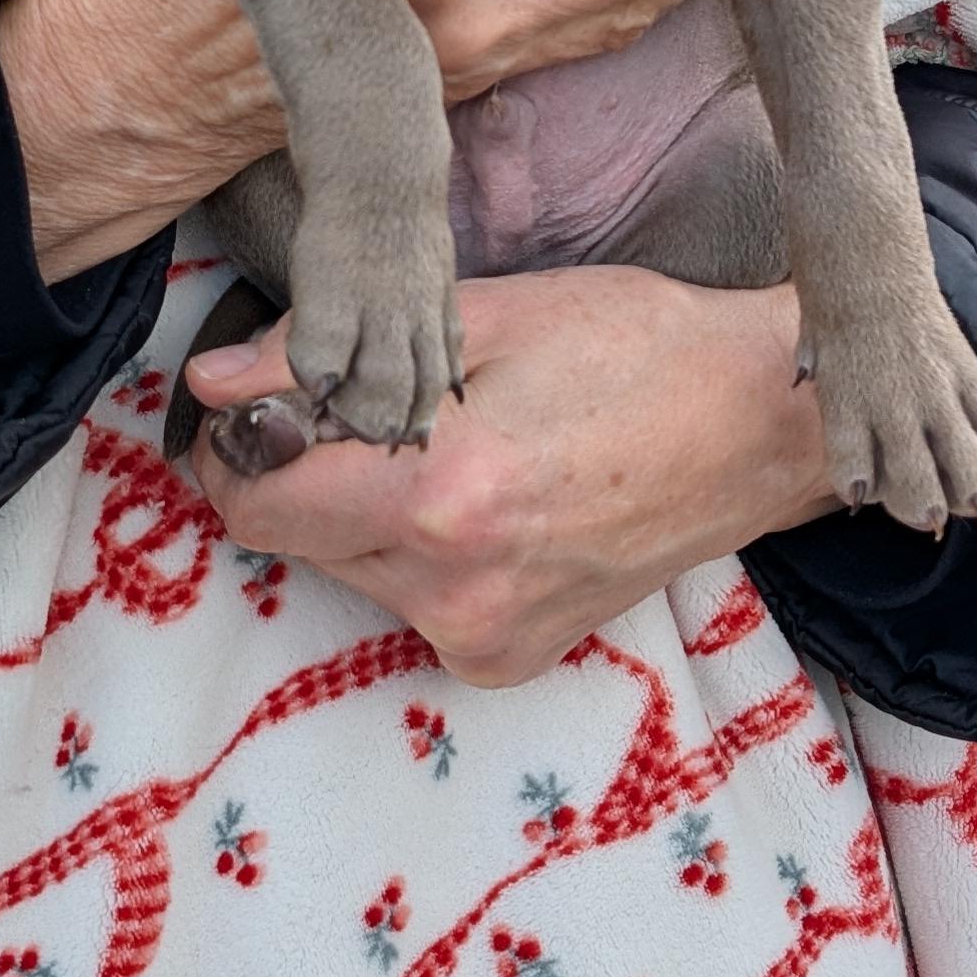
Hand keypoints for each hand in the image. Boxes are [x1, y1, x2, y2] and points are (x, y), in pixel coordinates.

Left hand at [183, 267, 845, 684]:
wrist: (762, 429)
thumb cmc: (635, 346)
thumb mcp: (484, 317)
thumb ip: (333, 354)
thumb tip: (214, 378)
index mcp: (440, 492)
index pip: (253, 499)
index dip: (239, 446)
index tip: (264, 406)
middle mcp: (452, 586)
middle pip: (293, 537)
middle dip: (305, 474)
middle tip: (375, 414)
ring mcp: (482, 635)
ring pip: (347, 571)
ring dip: (363, 515)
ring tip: (454, 454)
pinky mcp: (507, 659)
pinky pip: (409, 602)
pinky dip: (420, 554)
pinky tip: (492, 503)